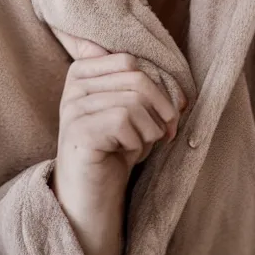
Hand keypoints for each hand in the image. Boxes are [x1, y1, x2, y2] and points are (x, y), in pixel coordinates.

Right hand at [51, 28, 186, 210]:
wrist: (93, 193)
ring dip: (149, 130)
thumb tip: (182, 95)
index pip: (128, 61)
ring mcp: (72, 108)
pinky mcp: (78, 132)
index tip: (164, 113)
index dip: (156, 87)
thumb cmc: (115, 149)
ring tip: (140, 145)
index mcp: (82, 72)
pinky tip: (127, 153)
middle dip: (160, 110)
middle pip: (136, 79)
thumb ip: (144, 90)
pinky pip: (123, 122)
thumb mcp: (130, 112)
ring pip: (133, 101)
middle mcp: (73, 86)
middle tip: (164, 133)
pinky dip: (137, 142)